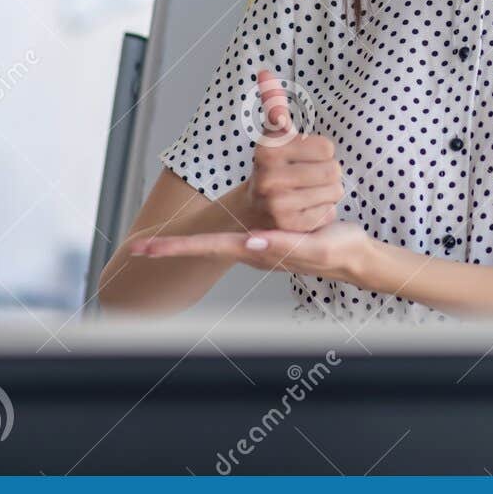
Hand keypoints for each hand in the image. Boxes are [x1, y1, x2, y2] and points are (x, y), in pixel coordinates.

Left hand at [131, 220, 376, 284]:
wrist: (354, 257)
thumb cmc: (337, 251)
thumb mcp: (314, 246)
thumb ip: (283, 244)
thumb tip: (248, 242)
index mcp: (257, 251)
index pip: (210, 248)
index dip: (178, 247)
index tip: (147, 249)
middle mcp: (251, 250)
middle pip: (203, 248)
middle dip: (172, 248)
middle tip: (138, 248)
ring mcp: (257, 247)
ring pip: (215, 244)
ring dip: (187, 246)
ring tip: (159, 244)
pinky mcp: (266, 239)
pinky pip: (233, 237)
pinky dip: (210, 238)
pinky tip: (206, 238)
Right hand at [242, 67, 343, 231]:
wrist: (251, 212)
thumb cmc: (272, 168)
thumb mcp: (273, 137)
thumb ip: (273, 104)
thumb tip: (265, 71)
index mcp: (268, 150)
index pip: (326, 147)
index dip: (319, 152)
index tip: (300, 158)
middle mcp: (269, 177)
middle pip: (334, 170)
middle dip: (326, 174)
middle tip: (305, 179)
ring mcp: (279, 205)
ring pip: (335, 191)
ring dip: (327, 193)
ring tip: (305, 194)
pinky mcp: (291, 228)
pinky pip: (329, 212)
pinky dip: (322, 212)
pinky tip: (304, 212)